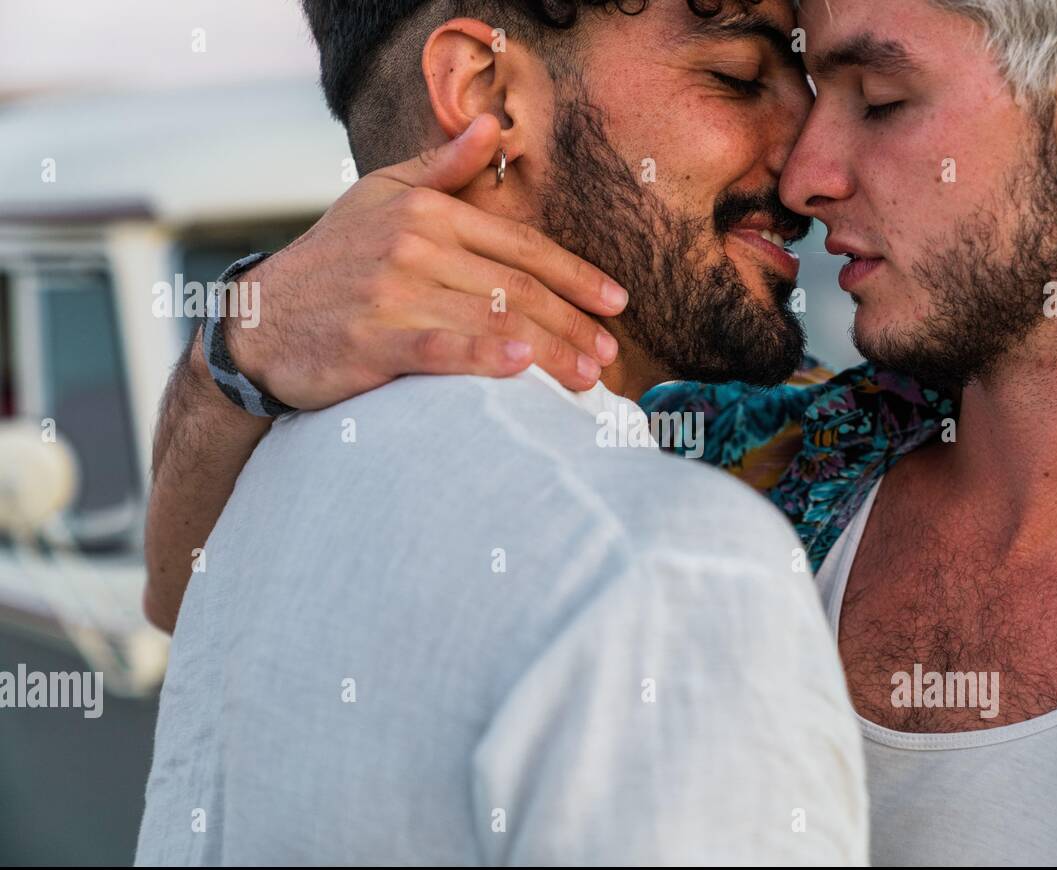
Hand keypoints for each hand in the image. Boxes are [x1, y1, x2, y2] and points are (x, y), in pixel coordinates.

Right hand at [221, 114, 625, 407]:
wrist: (259, 320)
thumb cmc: (334, 258)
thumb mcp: (380, 196)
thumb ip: (442, 168)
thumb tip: (492, 126)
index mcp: (427, 211)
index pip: (521, 245)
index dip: (575, 275)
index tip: (616, 302)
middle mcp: (413, 246)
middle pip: (516, 288)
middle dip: (573, 322)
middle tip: (612, 352)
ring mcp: (391, 294)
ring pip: (490, 320)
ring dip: (549, 350)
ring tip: (589, 376)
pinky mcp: (370, 342)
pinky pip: (438, 348)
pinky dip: (481, 355)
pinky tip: (519, 366)